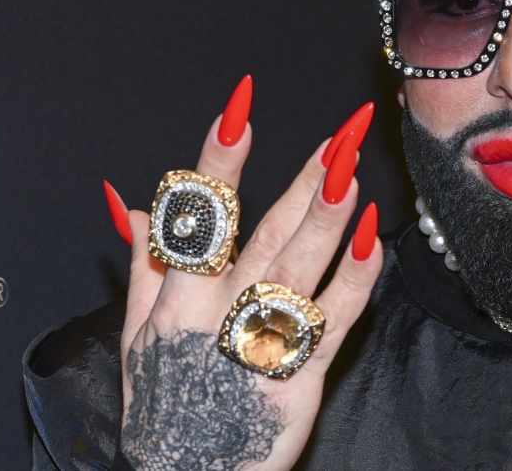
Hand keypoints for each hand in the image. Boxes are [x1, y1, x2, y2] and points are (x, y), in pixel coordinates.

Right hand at [114, 85, 382, 470]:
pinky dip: (356, 276)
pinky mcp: (300, 374)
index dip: (218, 161)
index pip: (199, 216)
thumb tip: (136, 204)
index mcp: (179, 298)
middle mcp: (220, 313)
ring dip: (329, 216)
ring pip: (302, 267)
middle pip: (268, 233)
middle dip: (304, 178)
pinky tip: (375, 235)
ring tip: (354, 167)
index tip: (239, 110)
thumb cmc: (165, 402)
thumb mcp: (137, 335)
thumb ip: (142, 266)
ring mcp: (262, 342)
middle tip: (341, 132)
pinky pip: (335, 318)